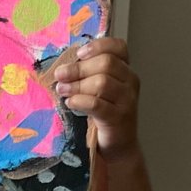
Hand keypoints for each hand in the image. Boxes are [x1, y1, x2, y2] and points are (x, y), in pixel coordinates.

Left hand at [52, 36, 140, 160]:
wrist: (117, 144)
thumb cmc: (103, 114)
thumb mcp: (98, 89)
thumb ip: (88, 74)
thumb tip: (64, 65)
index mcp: (126, 70)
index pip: (118, 47)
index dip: (98, 46)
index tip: (79, 54)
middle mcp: (130, 81)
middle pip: (106, 63)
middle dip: (79, 68)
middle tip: (60, 75)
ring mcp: (127, 100)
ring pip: (102, 82)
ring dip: (77, 85)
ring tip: (62, 90)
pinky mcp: (118, 118)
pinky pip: (97, 104)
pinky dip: (80, 101)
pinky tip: (70, 103)